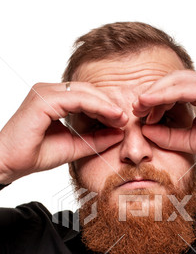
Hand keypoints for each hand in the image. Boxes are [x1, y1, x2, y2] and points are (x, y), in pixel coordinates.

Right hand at [0, 82, 126, 183]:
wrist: (9, 163)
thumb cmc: (34, 154)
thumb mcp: (74, 146)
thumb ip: (95, 139)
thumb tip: (119, 134)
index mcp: (53, 99)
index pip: (87, 96)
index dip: (106, 107)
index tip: (123, 120)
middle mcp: (48, 91)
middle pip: (88, 90)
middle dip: (109, 104)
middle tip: (126, 118)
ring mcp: (44, 93)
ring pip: (85, 92)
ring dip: (106, 105)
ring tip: (122, 118)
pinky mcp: (43, 100)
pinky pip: (77, 99)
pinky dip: (97, 106)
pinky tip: (111, 116)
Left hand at [132, 71, 195, 174]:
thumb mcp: (191, 140)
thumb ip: (169, 135)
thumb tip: (145, 129)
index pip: (173, 87)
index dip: (154, 98)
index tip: (140, 113)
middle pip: (172, 80)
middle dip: (151, 93)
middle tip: (135, 107)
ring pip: (176, 81)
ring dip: (155, 93)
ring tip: (139, 106)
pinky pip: (186, 88)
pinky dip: (166, 95)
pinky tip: (152, 103)